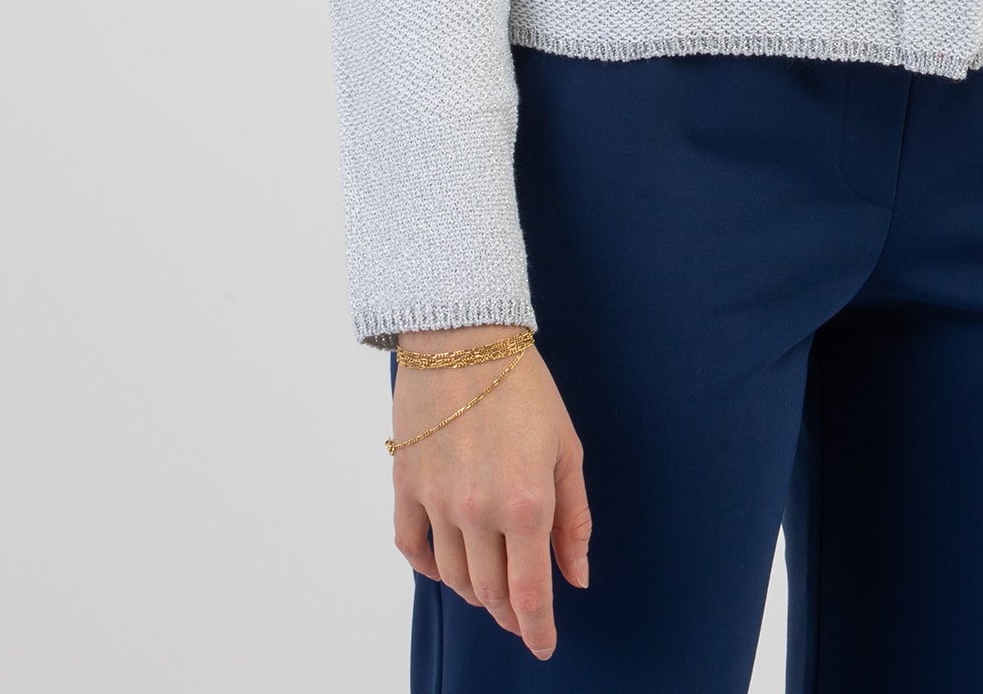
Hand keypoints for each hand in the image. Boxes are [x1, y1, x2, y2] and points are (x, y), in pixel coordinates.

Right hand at [391, 327, 590, 660]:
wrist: (465, 336)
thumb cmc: (524, 386)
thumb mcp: (567, 448)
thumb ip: (574, 518)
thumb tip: (576, 576)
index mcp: (526, 503)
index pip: (530, 594)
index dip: (537, 630)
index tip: (543, 646)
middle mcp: (478, 511)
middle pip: (490, 592)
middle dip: (510, 612)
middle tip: (523, 612)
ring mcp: (437, 500)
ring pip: (454, 576)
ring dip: (476, 591)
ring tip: (492, 583)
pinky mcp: (406, 483)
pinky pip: (412, 547)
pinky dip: (430, 567)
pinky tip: (446, 565)